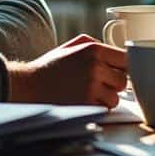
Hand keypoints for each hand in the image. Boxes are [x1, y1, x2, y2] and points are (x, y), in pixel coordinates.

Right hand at [7, 34, 127, 108]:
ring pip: (115, 98)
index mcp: (93, 49)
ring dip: (105, 99)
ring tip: (87, 93)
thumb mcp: (72, 46)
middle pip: (123, 81)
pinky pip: (104, 110)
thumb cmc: (50, 67)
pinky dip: (96, 109)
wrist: (28, 85)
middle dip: (112, 84)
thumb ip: (96, 45)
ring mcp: (91, 87)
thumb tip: (118, 54)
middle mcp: (94, 67)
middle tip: (97, 84)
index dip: (121, 67)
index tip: (115, 71)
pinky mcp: (86, 105)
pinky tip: (82, 101)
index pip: (126, 59)